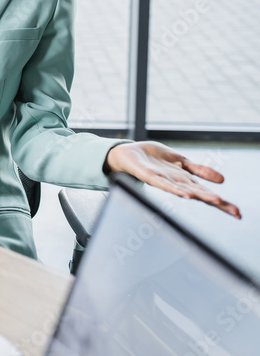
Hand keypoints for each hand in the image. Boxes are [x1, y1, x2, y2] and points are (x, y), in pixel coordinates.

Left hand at [106, 142, 240, 218]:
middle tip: (235, 212)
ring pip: (185, 190)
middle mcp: (176, 184)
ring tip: (217, 200)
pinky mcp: (149, 175)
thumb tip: (222, 180)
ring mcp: (163, 180)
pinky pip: (163, 184)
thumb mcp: (181, 161)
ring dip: (201, 195)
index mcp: (185, 180)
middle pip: (200, 194)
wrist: (127, 153)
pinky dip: (175, 189)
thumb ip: (199, 170)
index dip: (222, 203)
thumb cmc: (153, 159)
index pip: (207, 193)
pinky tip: (185, 194)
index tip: (238, 214)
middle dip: (218, 203)